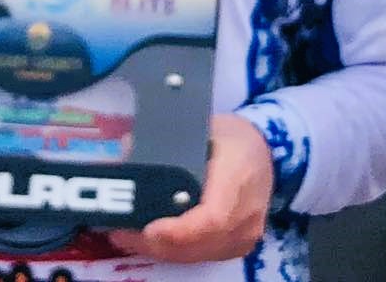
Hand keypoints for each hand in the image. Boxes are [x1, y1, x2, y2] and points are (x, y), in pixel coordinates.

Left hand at [109, 114, 273, 262]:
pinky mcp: (239, 245)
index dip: (180, 232)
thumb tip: (126, 152)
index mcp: (239, 175)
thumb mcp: (201, 128)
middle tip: (120, 230)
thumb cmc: (230, 138)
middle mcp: (247, 211)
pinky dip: (174, 251)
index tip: (149, 229)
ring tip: (127, 233)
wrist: (264, 151)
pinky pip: (202, 256)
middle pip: (200, 243)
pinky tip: (152, 239)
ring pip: (197, 255)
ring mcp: (246, 233)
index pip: (213, 218)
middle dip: (156, 242)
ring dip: (160, 249)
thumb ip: (165, 143)